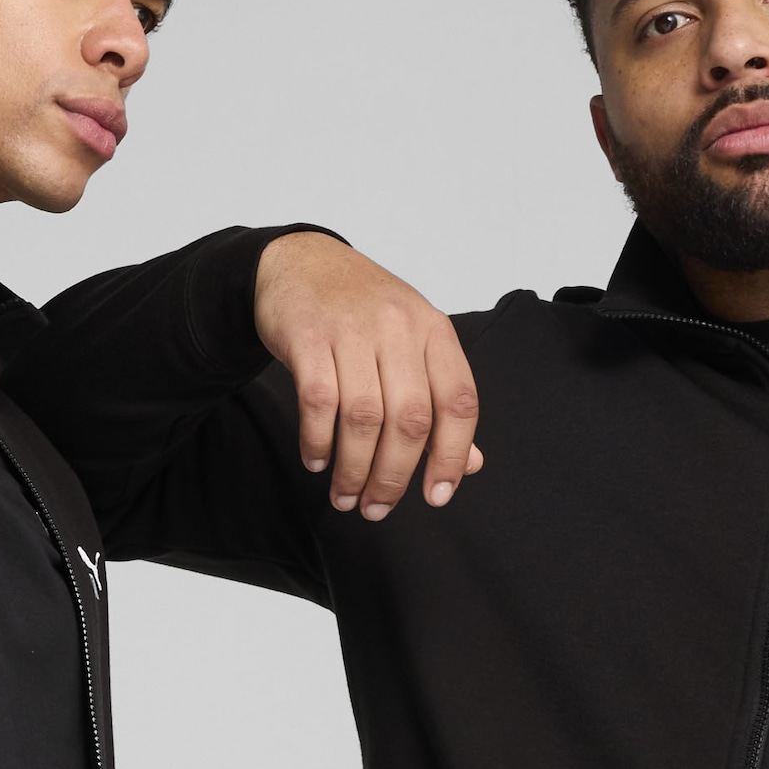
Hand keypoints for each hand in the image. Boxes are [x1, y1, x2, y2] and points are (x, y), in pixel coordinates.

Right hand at [254, 234, 482, 520]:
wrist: (300, 260)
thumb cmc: (362, 309)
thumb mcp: (412, 342)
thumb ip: (440, 400)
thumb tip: (469, 464)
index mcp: (434, 330)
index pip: (459, 401)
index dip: (453, 455)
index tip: (437, 496)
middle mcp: (399, 327)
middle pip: (410, 418)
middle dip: (394, 476)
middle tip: (377, 508)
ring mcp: (352, 328)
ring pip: (363, 416)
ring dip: (353, 468)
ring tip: (346, 496)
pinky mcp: (307, 334)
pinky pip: (317, 400)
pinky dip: (318, 440)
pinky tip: (318, 460)